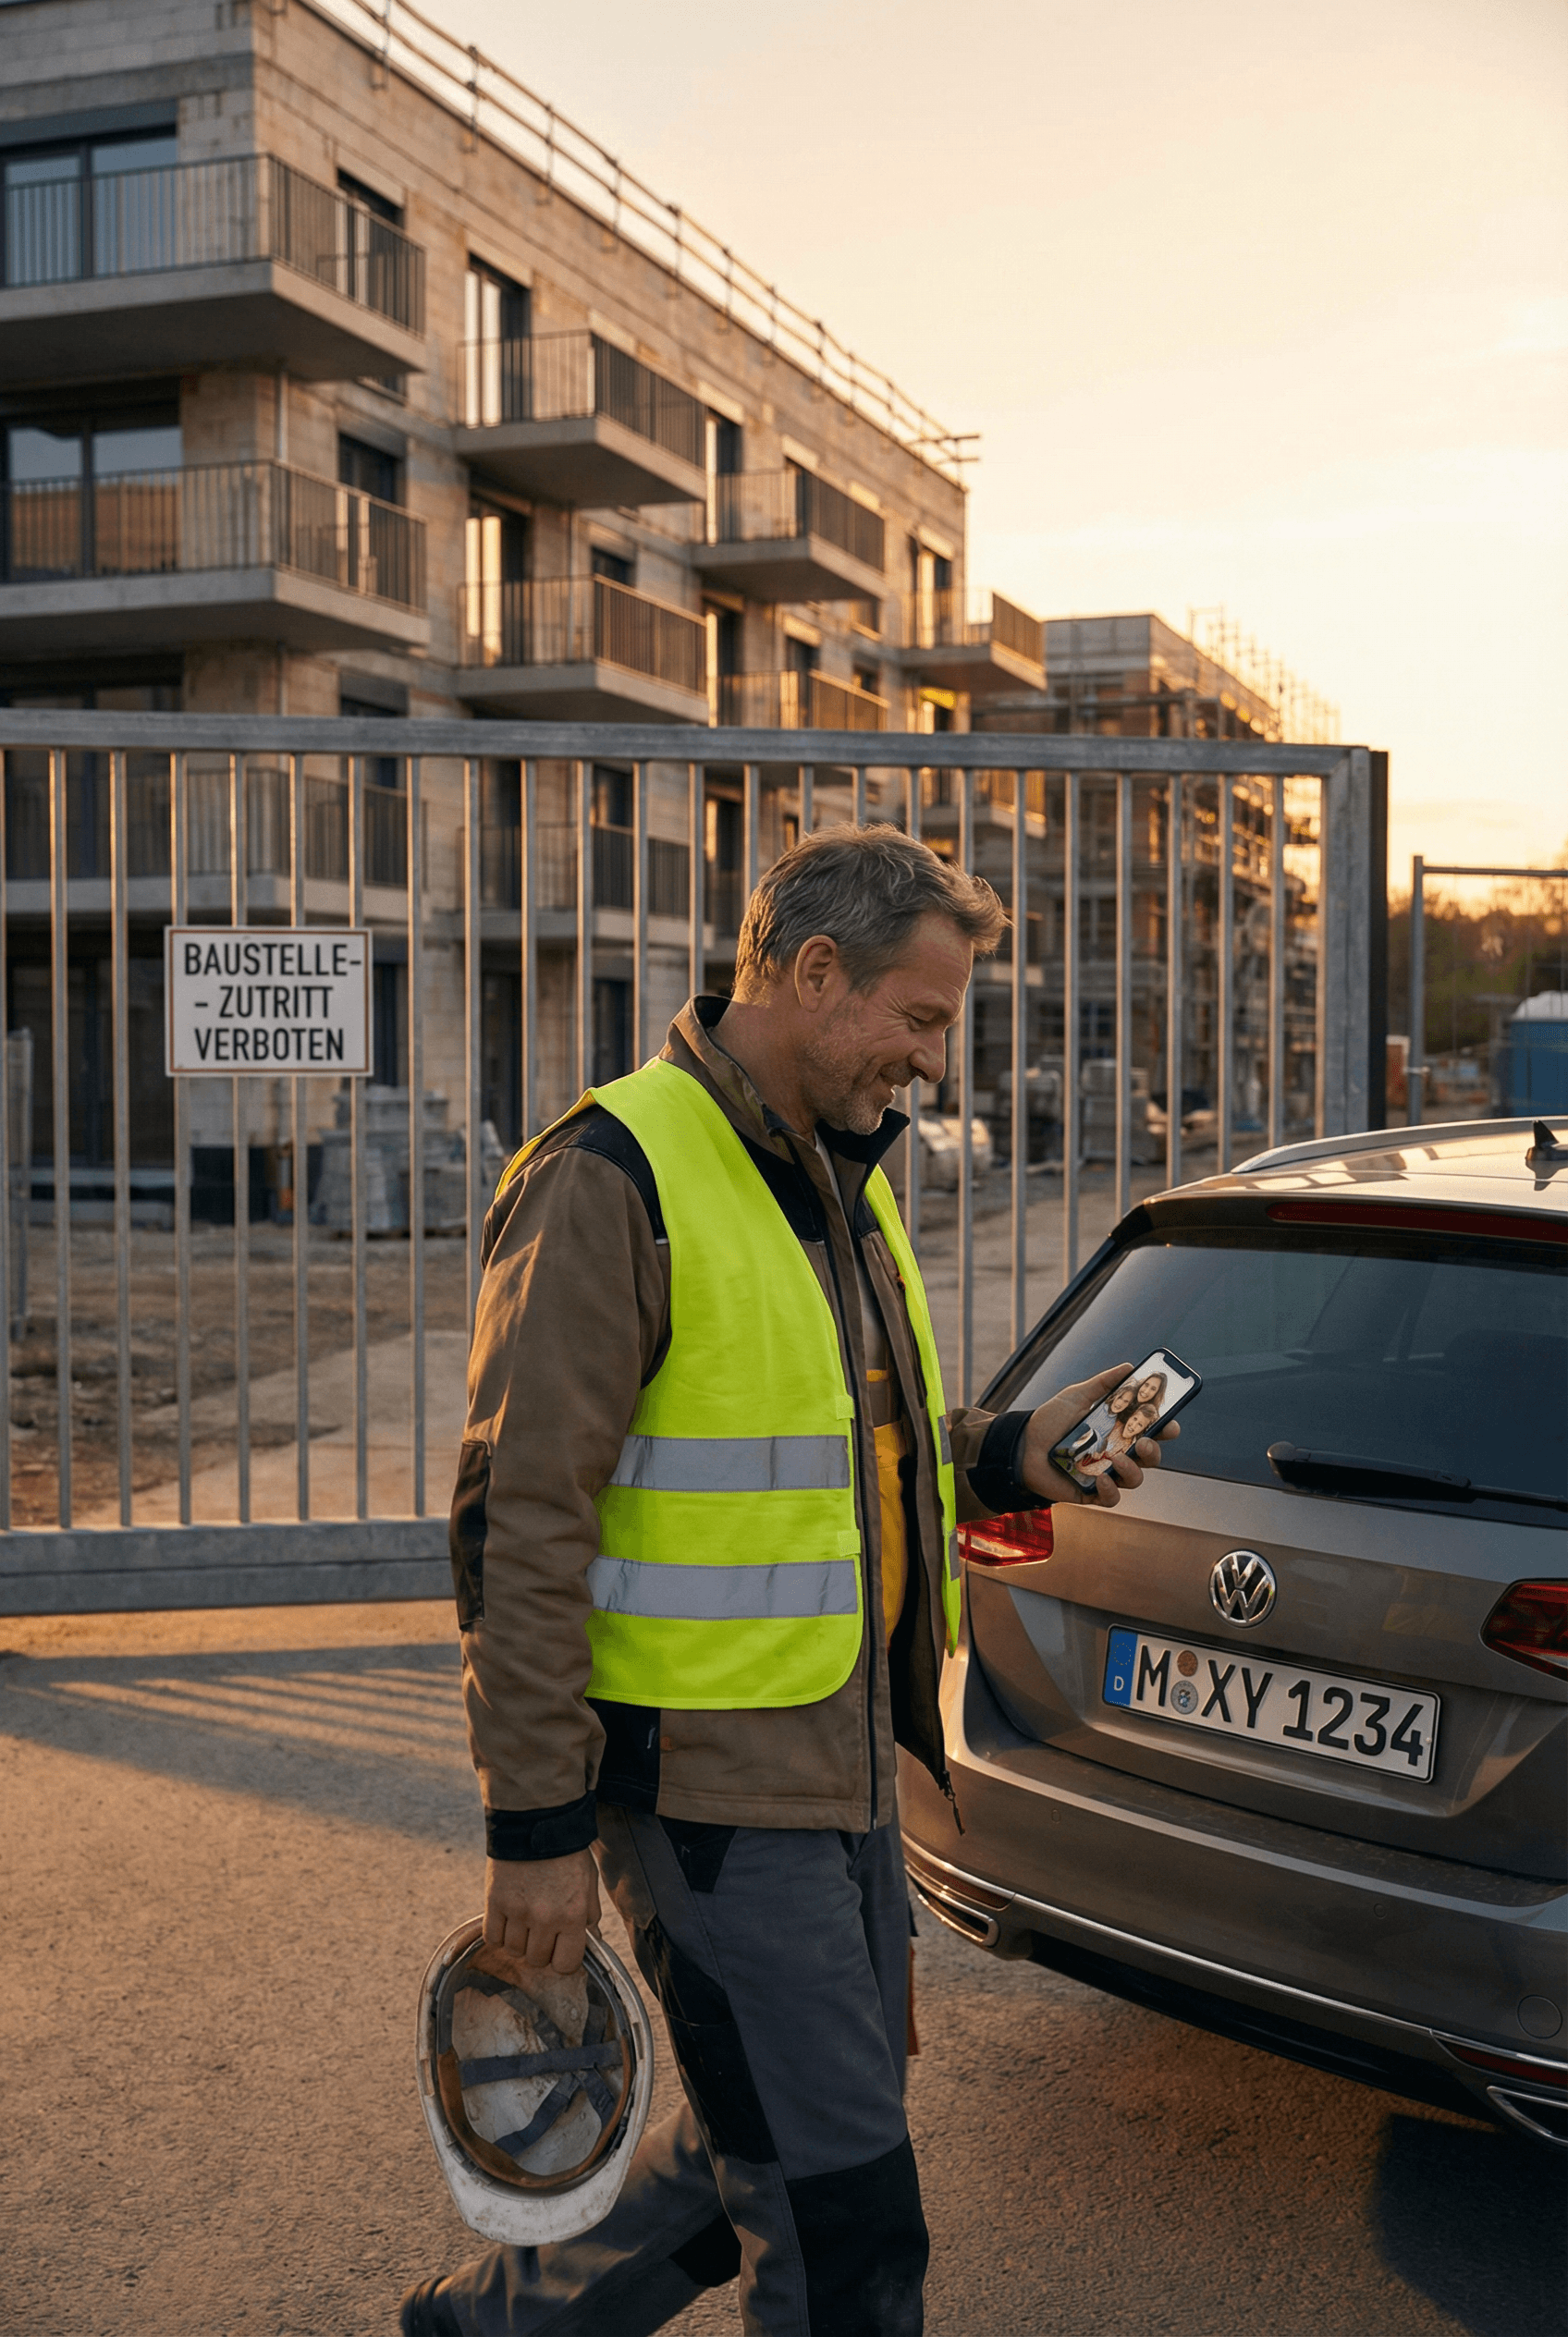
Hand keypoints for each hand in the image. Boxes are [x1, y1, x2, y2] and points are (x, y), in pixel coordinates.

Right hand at [483, 1849, 601, 1974]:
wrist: (536, 1820)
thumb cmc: (566, 1851)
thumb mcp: (588, 1880)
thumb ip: (589, 1913)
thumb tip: (591, 1938)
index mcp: (572, 1915)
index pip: (565, 1965)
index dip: (563, 1960)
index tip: (559, 1950)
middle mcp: (545, 1918)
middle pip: (537, 1961)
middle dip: (540, 1949)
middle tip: (541, 1930)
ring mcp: (517, 1911)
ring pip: (513, 1951)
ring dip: (518, 1941)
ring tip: (523, 1920)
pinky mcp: (495, 1902)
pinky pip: (492, 1938)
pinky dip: (498, 1933)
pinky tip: (506, 1919)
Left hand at [1018, 1364, 1180, 1507]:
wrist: (1021, 1445)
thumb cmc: (1050, 1421)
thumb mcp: (1076, 1396)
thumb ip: (1103, 1383)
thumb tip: (1130, 1366)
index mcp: (1118, 1430)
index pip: (1150, 1431)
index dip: (1165, 1429)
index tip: (1170, 1423)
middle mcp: (1117, 1453)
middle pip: (1150, 1457)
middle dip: (1154, 1450)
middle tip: (1144, 1441)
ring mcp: (1106, 1474)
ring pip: (1135, 1478)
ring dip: (1132, 1470)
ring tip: (1117, 1458)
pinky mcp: (1091, 1492)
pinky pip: (1112, 1498)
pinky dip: (1110, 1490)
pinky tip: (1100, 1478)